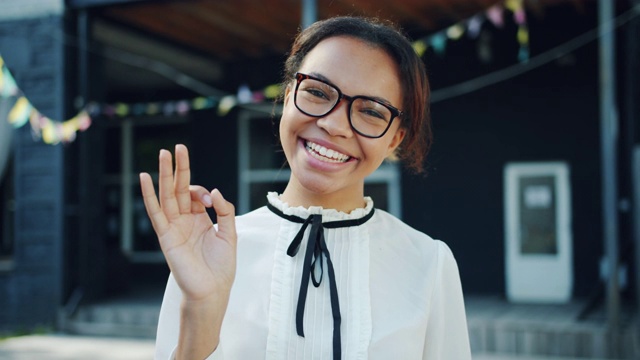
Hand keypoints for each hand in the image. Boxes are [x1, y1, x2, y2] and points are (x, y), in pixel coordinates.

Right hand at [139, 144, 236, 302]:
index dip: (204, 191)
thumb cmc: (221, 267)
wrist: (212, 291)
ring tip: (164, 153)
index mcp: (199, 220)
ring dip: (165, 174)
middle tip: (178, 147)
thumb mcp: (230, 233)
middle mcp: (184, 221)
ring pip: (167, 195)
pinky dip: (149, 195)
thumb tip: (215, 191)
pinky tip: (145, 177)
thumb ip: (225, 210)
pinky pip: (155, 212)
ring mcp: (174, 227)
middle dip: (179, 168)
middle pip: (179, 189)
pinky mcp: (166, 236)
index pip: (196, 195)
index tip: (211, 199)